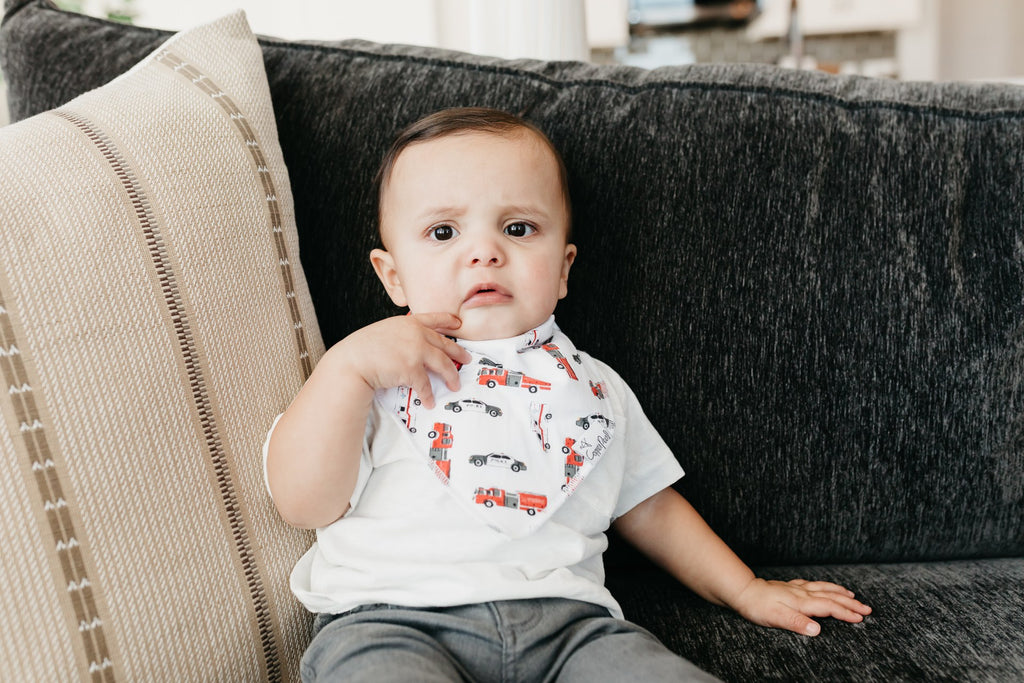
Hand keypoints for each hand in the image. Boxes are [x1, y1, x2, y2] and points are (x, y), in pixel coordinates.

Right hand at [332, 312, 471, 407]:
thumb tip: (413, 346)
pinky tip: (430, 401)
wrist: (352, 361)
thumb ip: (401, 335)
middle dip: (458, 354)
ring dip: (450, 376)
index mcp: (408, 322)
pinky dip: (428, 395)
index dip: (448, 321)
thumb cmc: (362, 349)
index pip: (433, 319)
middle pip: (444, 344)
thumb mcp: (384, 331)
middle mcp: (415, 334)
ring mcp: (415, 350)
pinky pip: (425, 385)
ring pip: (442, 364)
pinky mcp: (412, 369)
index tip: (458, 323)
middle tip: (467, 359)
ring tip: (454, 385)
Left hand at [729, 577, 871, 636]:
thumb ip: (798, 623)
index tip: (861, 618)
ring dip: (840, 592)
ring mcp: (797, 588)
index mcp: (802, 602)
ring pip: (824, 588)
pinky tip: (825, 587)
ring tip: (853, 596)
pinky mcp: (791, 586)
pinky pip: (814, 584)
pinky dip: (825, 586)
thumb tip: (818, 630)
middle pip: (831, 597)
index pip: (830, 608)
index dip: (846, 613)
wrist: (744, 591)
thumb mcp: (777, 618)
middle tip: (867, 609)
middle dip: (850, 603)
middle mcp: (803, 593)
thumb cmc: (758, 606)